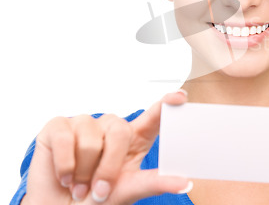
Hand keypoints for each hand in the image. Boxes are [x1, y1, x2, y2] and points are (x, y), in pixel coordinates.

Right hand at [21, 90, 191, 204]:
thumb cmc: (96, 199)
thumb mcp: (129, 190)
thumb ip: (155, 182)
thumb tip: (185, 181)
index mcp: (134, 139)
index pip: (154, 116)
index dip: (166, 103)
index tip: (180, 96)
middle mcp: (111, 127)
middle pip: (120, 132)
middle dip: (108, 167)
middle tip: (99, 190)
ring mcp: (85, 124)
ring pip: (90, 140)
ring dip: (82, 172)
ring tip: (78, 184)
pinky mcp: (59, 126)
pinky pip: (64, 138)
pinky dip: (63, 165)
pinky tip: (64, 175)